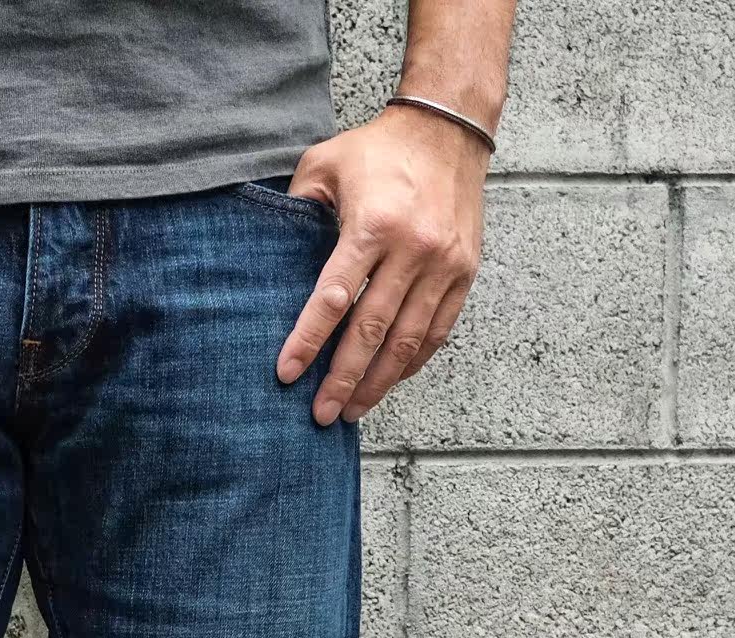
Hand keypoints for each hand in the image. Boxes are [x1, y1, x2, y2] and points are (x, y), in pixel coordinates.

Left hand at [275, 107, 488, 425]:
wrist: (450, 127)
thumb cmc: (378, 150)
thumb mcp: (325, 164)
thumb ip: (296, 209)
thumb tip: (270, 257)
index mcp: (373, 225)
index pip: (334, 297)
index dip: (308, 340)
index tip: (287, 374)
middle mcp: (412, 249)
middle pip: (372, 330)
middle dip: (343, 378)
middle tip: (321, 414)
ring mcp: (443, 264)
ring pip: (408, 340)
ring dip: (378, 382)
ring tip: (352, 411)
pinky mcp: (464, 272)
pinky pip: (437, 331)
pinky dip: (412, 362)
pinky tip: (388, 381)